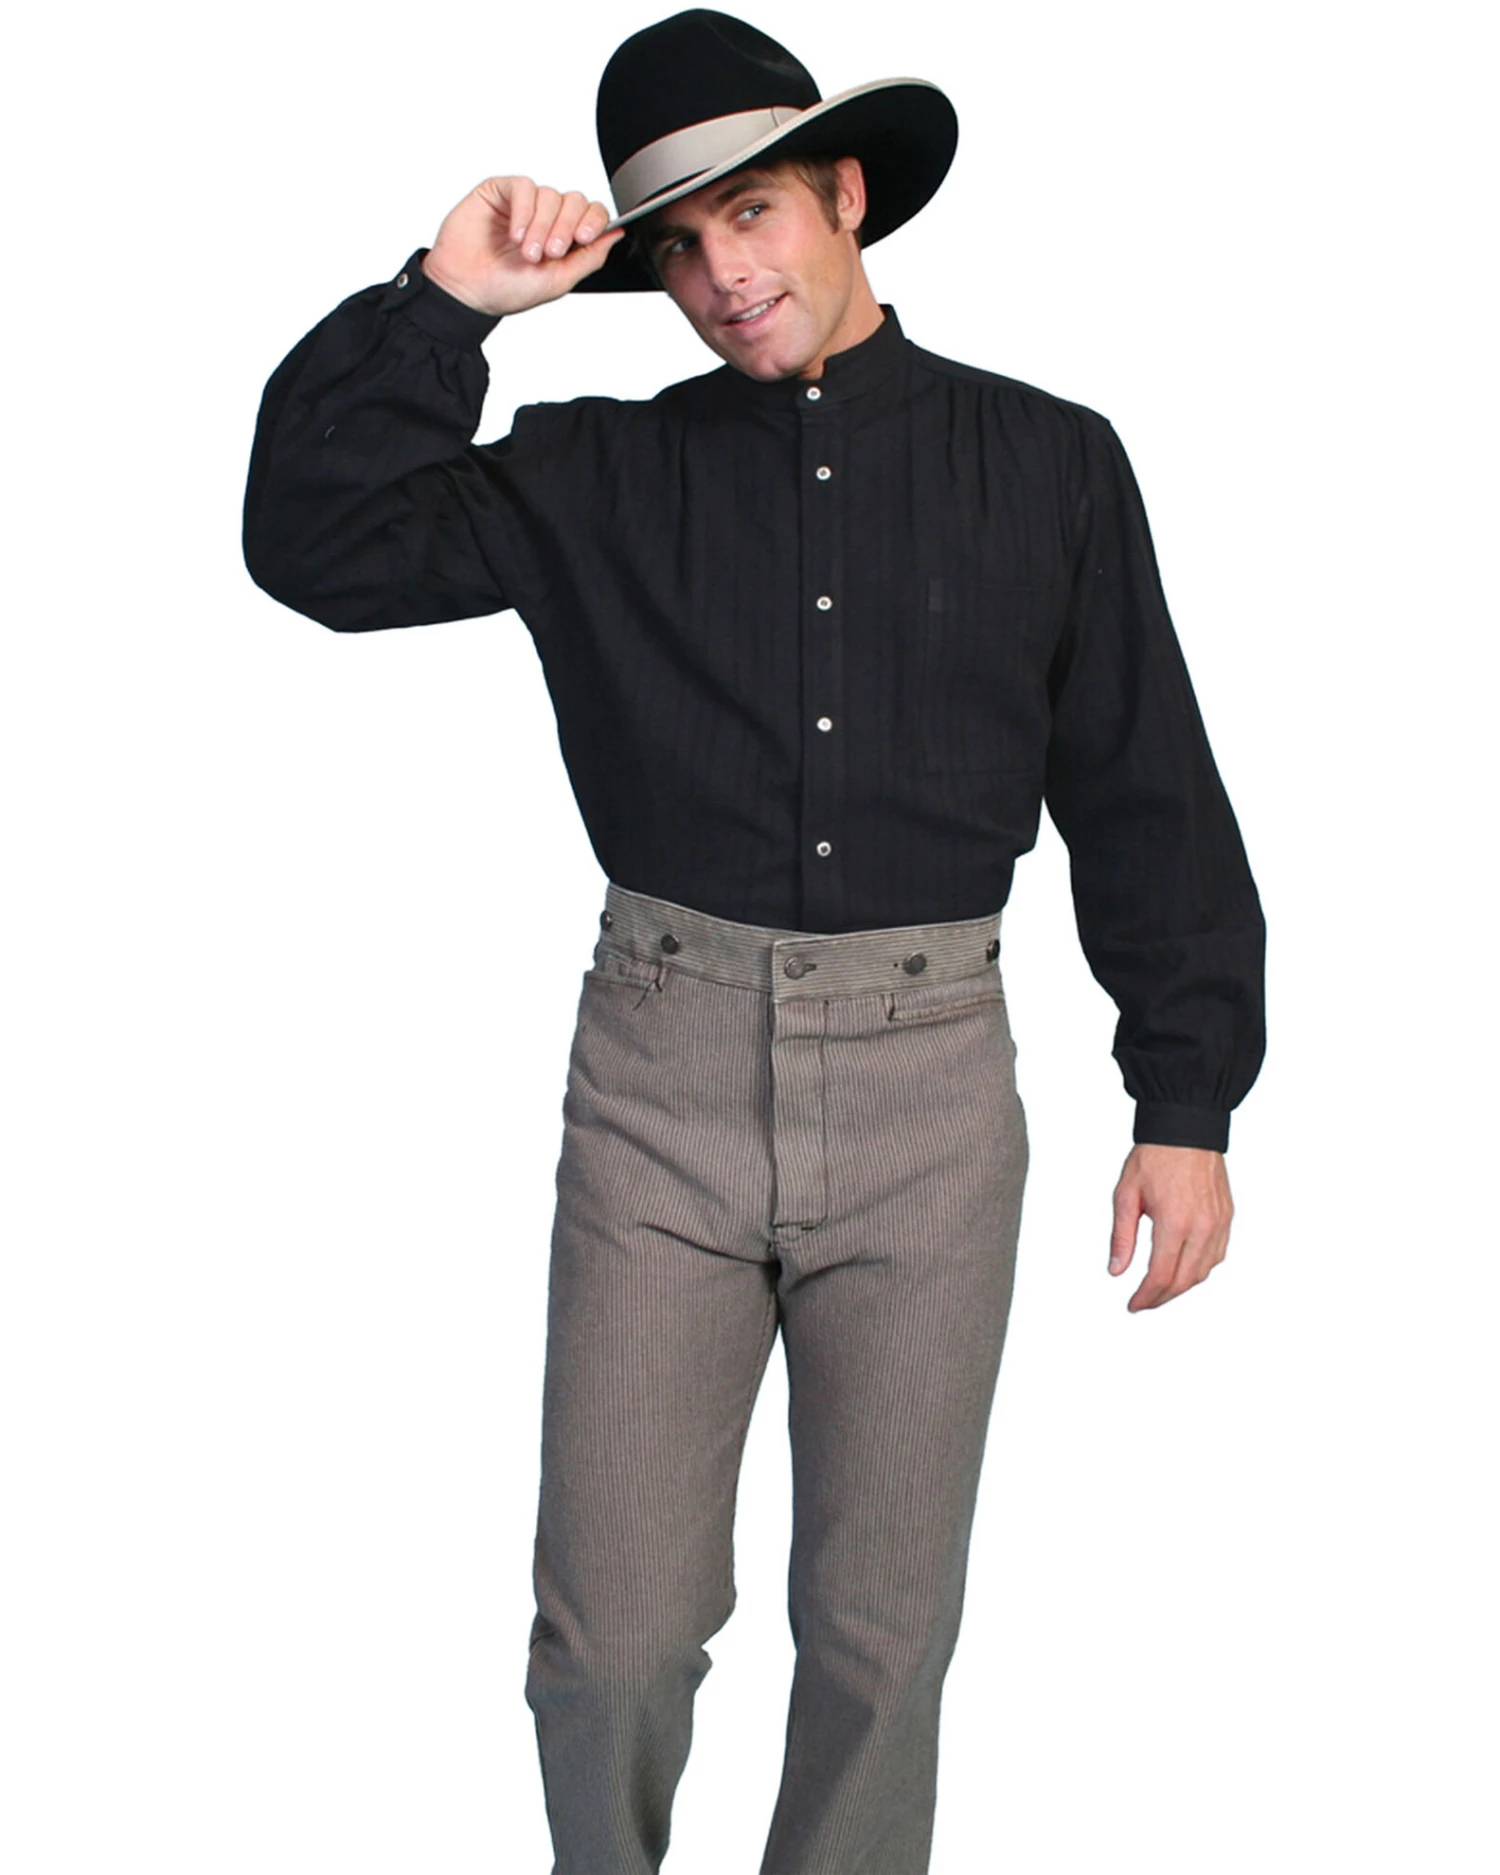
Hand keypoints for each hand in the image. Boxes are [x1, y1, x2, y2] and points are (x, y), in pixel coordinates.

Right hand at [420, 175, 623, 316]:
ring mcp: (524, 204)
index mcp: (564, 238)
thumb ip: (590, 258)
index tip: (584, 238)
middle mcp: (546, 218)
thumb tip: (617, 234)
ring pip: (550, 195)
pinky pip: (524, 187)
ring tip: (527, 251)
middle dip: (565, 228)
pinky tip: (515, 234)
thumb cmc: (506, 290)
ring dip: (541, 226)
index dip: (593, 221)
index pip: (592, 214)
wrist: (466, 290)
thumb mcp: (558, 281)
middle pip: (574, 200)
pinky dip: (524, 212)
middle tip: (549, 253)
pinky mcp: (500, 192)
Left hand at [1108, 1143, 1233, 1310]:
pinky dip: (1199, 1269)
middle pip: (1183, 1281)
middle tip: (1143, 1302)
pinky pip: (1216, 1256)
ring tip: (1159, 1288)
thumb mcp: (1126, 1195)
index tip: (1133, 1305)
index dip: (1146, 1297)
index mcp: (1174, 1223)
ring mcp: (1218, 1224)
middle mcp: (1202, 1228)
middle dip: (1161, 1298)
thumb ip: (1121, 1237)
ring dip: (1181, 1286)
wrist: (1186, 1128)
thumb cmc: (1154, 1157)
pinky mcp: (1227, 1218)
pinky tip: (1183, 1268)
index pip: (1161, 1276)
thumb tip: (1116, 1271)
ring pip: (1202, 1272)